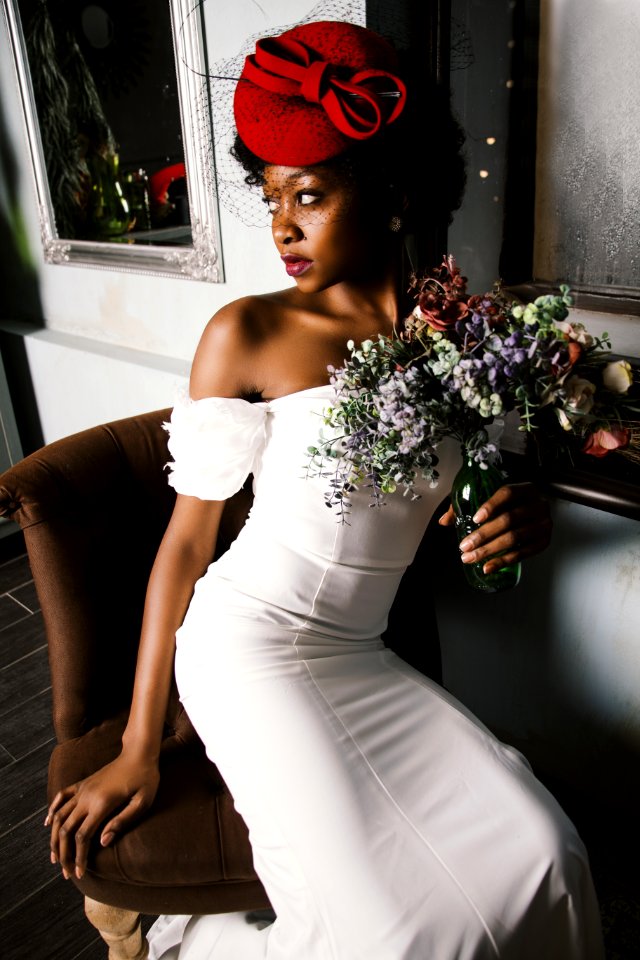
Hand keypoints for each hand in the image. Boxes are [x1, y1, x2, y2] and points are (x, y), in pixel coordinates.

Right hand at [45, 751, 159, 880]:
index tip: (80, 874)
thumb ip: (122, 821)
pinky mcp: (83, 783)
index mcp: (102, 804)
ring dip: (54, 838)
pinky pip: (61, 796)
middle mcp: (87, 797)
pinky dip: (52, 810)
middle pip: (66, 830)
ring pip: (59, 816)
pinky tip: (48, 823)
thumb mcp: (142, 802)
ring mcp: (83, 789)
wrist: (139, 753)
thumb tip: (102, 842)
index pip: (83, 836)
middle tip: (66, 873)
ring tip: (55, 857)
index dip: (79, 857)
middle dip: (64, 854)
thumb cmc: (145, 779)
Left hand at [439, 481, 551, 573]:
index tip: (475, 519)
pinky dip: (503, 561)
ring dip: (490, 550)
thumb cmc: (509, 503)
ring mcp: (544, 523)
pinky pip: (523, 553)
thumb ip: (466, 505)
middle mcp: (538, 504)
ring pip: (515, 538)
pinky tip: (488, 566)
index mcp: (525, 489)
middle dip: (483, 535)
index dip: (491, 506)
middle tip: (465, 546)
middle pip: (509, 519)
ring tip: (471, 557)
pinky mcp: (544, 541)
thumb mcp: (489, 496)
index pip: (508, 493)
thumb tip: (444, 521)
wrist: (535, 509)